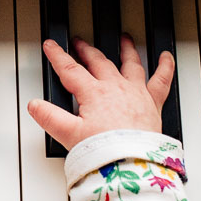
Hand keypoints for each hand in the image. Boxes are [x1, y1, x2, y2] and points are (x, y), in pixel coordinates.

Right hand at [26, 35, 174, 151]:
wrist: (134, 161)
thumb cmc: (106, 150)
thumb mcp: (69, 135)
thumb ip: (50, 118)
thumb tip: (34, 106)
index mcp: (94, 94)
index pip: (70, 69)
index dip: (58, 56)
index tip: (51, 46)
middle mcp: (115, 88)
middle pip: (98, 62)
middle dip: (86, 50)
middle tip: (79, 42)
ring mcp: (136, 93)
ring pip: (130, 64)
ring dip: (126, 50)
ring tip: (124, 39)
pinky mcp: (152, 103)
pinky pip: (161, 79)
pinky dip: (165, 66)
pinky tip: (166, 57)